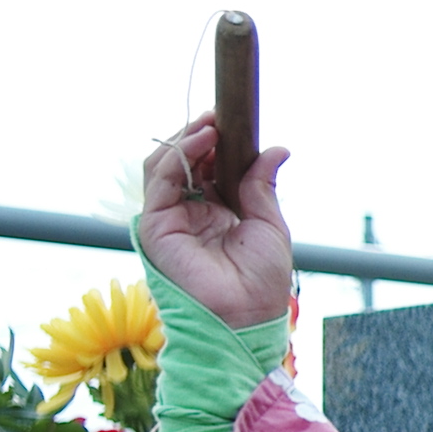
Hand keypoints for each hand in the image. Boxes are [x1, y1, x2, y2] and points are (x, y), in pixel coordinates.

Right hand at [135, 120, 292, 324]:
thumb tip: (276, 149)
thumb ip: (261, 185)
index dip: (218, 143)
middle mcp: (189, 213)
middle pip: (184, 163)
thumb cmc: (262, 280)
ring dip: (187, 141)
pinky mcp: (156, 226)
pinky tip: (201, 140)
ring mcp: (170, 219)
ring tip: (212, 125)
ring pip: (165, 166)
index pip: (207, 168)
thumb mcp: (269, 224)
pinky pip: (160, 182)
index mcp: (215, 213)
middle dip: (200, 136)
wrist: (247, 315)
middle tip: (220, 116)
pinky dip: (178, 157)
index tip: (233, 120)